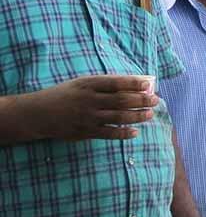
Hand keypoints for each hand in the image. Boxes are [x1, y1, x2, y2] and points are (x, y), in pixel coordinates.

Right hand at [28, 75, 157, 140]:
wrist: (38, 113)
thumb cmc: (65, 95)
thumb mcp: (82, 83)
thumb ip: (104, 84)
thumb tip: (133, 85)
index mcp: (88, 85)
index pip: (116, 83)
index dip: (134, 84)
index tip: (148, 84)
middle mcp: (89, 100)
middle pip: (121, 100)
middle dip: (141, 101)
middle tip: (155, 100)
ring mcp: (87, 117)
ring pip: (118, 117)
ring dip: (137, 116)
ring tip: (150, 114)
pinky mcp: (85, 131)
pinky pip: (108, 133)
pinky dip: (123, 133)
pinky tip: (135, 132)